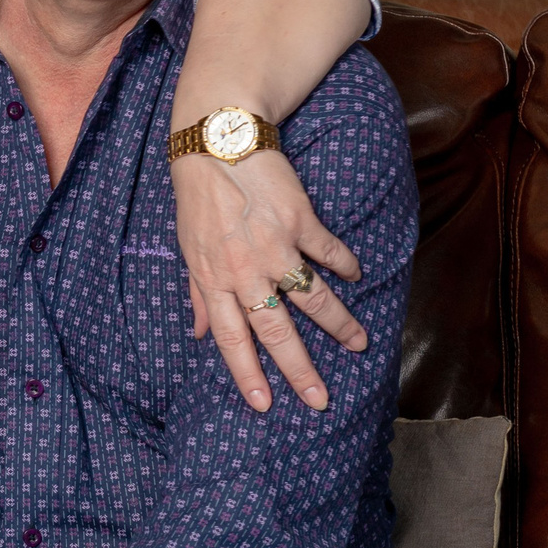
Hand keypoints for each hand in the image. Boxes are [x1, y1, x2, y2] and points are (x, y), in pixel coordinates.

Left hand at [172, 148, 365, 412]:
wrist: (216, 141)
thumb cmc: (198, 197)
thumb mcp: (188, 248)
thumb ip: (197, 293)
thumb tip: (199, 335)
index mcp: (214, 279)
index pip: (231, 339)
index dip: (247, 373)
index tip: (264, 405)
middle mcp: (244, 270)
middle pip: (275, 330)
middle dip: (299, 369)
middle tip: (320, 400)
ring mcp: (274, 246)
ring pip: (311, 298)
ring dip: (338, 324)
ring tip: (359, 344)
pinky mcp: (299, 220)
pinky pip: (327, 252)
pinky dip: (344, 265)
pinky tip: (356, 276)